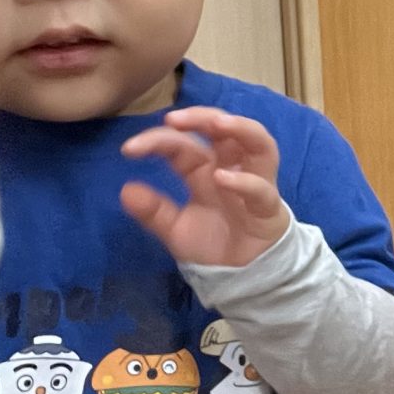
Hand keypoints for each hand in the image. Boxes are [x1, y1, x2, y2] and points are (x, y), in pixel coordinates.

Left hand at [120, 107, 292, 267]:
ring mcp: (253, 184)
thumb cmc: (213, 245)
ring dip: (240, 128)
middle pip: (223, 129)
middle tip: (174, 118)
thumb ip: (154, 212)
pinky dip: (244, 181)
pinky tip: (222, 178)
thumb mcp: (175, 230)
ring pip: (258, 143)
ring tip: (218, 124)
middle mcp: (230, 168)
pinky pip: (262, 189)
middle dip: (202, 116)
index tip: (129, 150)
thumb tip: (125, 191)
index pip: (183, 143)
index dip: (157, 140)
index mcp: (204, 169)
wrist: (243, 277)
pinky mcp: (268, 208)